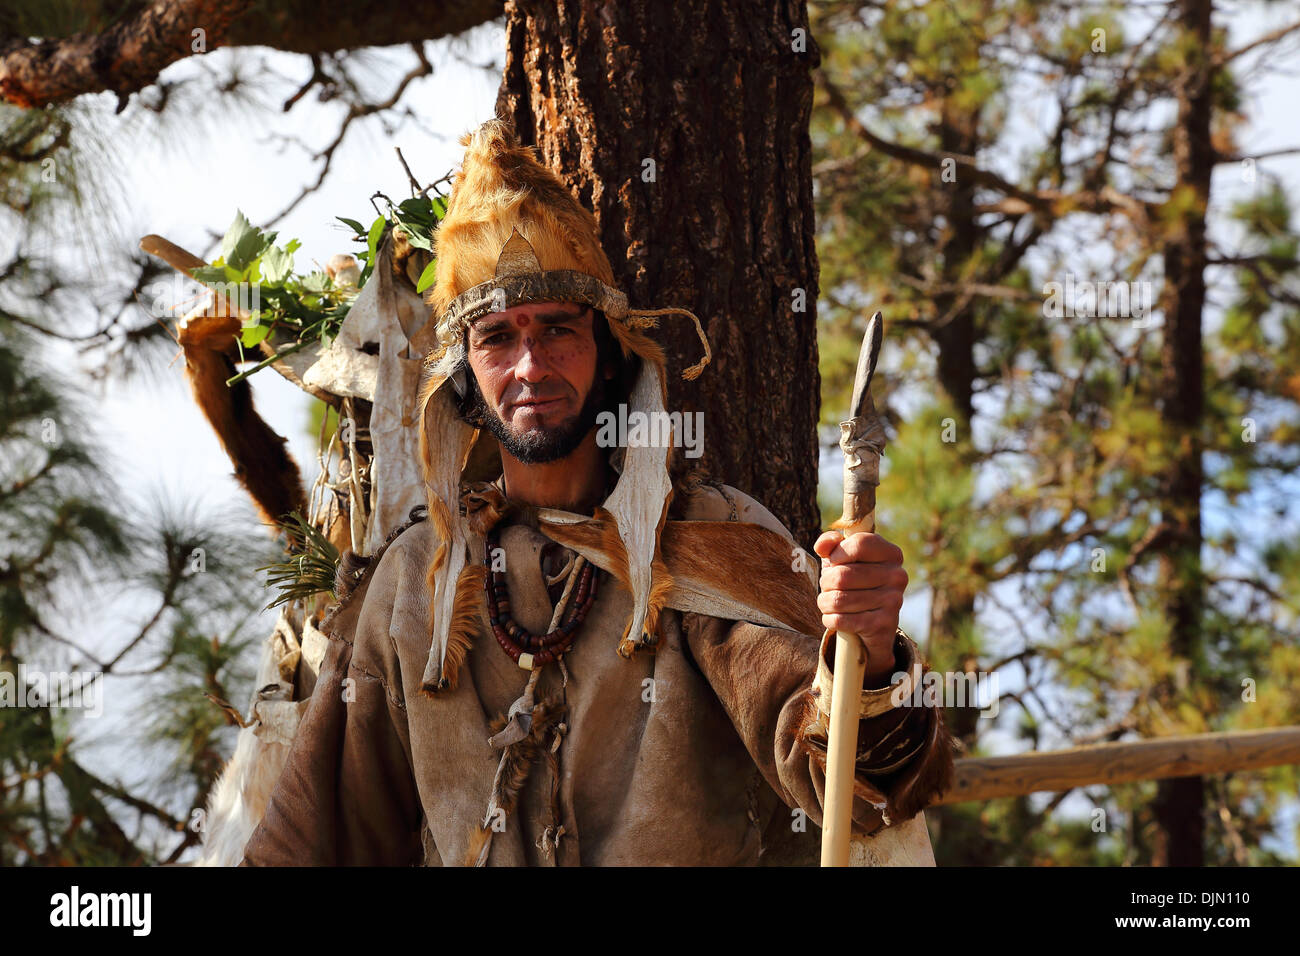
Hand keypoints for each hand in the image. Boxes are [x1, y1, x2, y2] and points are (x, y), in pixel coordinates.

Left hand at [813, 530, 906, 684]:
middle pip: (843, 575)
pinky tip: (834, 617)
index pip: (860, 544)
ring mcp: (893, 601)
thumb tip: (821, 547)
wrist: (875, 623)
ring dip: (825, 602)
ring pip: (838, 600)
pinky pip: (840, 620)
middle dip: (826, 582)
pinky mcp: (883, 624)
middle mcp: (897, 576)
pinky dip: (829, 619)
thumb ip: (831, 544)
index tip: (833, 561)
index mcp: (891, 554)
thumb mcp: (844, 558)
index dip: (837, 553)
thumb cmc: (855, 582)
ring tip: (829, 602)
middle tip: (828, 587)